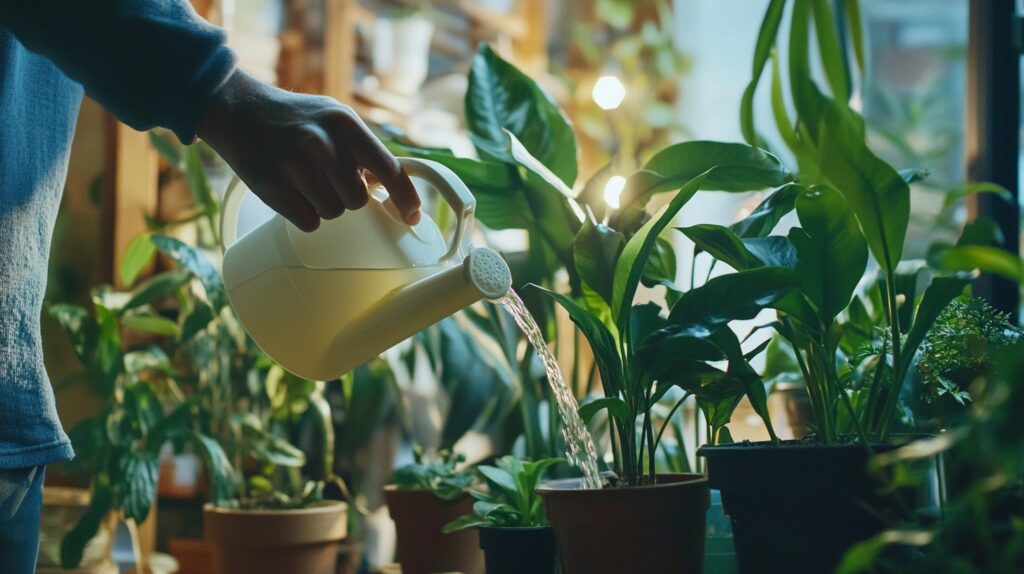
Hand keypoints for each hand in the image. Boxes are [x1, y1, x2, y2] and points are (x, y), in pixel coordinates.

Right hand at [197, 70, 420, 230]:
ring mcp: (296, 166)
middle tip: (325, 177)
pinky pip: (309, 222)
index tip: (412, 217)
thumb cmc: (296, 119)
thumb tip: (390, 186)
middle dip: (345, 195)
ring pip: (333, 213)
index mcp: (346, 125)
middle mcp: (323, 144)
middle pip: (357, 201)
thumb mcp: (336, 119)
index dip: (405, 197)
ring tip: (304, 179)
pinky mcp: (272, 188)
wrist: (239, 110)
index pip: (389, 169)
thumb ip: (364, 150)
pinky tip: (291, 190)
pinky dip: (303, 214)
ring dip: (323, 204)